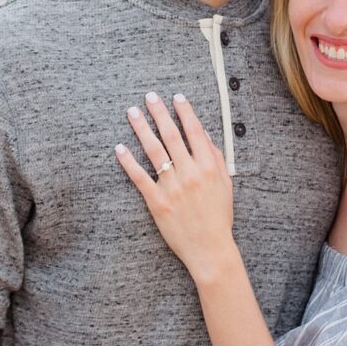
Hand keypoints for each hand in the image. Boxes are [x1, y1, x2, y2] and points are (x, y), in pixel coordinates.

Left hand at [115, 92, 234, 282]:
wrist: (210, 249)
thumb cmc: (219, 217)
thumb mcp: (226, 184)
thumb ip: (217, 158)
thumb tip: (205, 136)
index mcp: (209, 166)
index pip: (194, 131)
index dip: (185, 112)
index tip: (176, 97)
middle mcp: (190, 173)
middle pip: (172, 135)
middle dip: (160, 113)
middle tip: (150, 97)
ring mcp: (172, 187)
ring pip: (154, 151)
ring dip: (142, 129)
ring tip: (132, 113)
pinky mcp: (157, 202)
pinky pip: (140, 177)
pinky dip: (129, 162)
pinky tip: (120, 148)